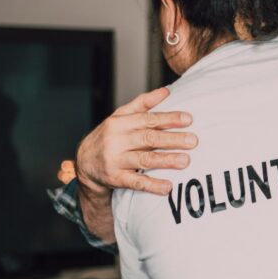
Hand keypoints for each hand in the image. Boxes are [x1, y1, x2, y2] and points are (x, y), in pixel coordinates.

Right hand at [75, 86, 196, 197]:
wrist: (84, 164)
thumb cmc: (109, 137)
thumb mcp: (120, 117)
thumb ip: (142, 104)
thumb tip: (166, 91)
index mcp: (119, 123)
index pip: (147, 119)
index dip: (168, 119)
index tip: (188, 119)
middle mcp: (116, 140)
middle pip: (148, 138)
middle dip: (172, 139)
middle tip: (193, 141)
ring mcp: (115, 160)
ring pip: (144, 160)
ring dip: (166, 160)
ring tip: (185, 161)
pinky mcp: (115, 179)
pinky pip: (136, 183)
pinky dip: (152, 185)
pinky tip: (168, 187)